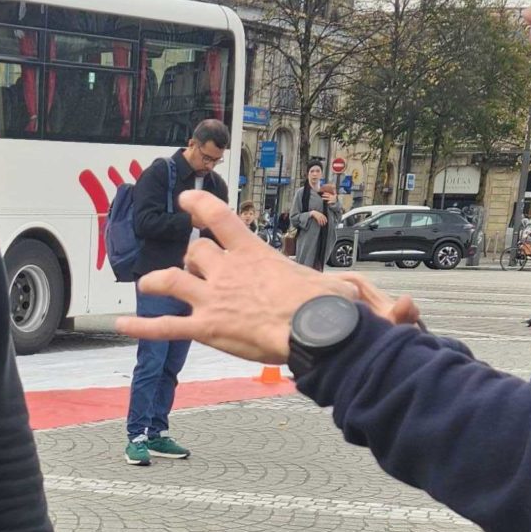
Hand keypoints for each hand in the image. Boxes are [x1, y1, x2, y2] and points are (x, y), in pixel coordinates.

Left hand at [119, 192, 420, 364]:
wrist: (319, 333)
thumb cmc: (336, 314)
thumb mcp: (358, 296)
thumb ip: (379, 302)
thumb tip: (412, 313)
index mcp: (257, 255)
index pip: (222, 219)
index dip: (201, 206)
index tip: (189, 198)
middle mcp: (229, 270)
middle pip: (195, 253)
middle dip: (191, 258)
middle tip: (192, 265)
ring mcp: (214, 298)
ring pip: (172, 280)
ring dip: (157, 281)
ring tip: (147, 285)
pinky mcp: (207, 327)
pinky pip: (164, 327)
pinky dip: (140, 327)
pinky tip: (118, 326)